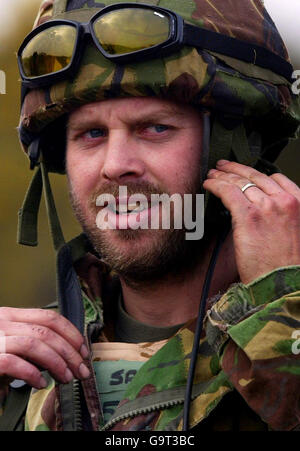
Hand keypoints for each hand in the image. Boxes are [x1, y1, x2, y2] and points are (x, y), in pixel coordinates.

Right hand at [0, 308, 89, 389]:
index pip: (49, 316)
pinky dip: (32, 374)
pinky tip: (41, 384)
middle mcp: (2, 323)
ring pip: (36, 344)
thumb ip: (32, 343)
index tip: (83, 350)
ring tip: (66, 378)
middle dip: (70, 352)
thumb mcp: (10, 344)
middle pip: (47, 331)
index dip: (71, 333)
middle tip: (82, 370)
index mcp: (10, 316)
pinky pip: (15, 363)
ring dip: (58, 363)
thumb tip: (65, 353)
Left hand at [203, 160, 299, 283]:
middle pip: (256, 177)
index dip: (258, 175)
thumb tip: (263, 211)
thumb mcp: (294, 233)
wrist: (283, 284)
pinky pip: (228, 192)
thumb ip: (282, 217)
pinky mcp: (248, 216)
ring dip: (223, 176)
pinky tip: (208, 183)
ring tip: (213, 173)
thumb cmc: (287, 266)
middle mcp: (285, 201)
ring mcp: (267, 206)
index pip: (277, 179)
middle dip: (236, 169)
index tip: (247, 175)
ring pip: (240, 183)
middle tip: (224, 166)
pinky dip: (216, 185)